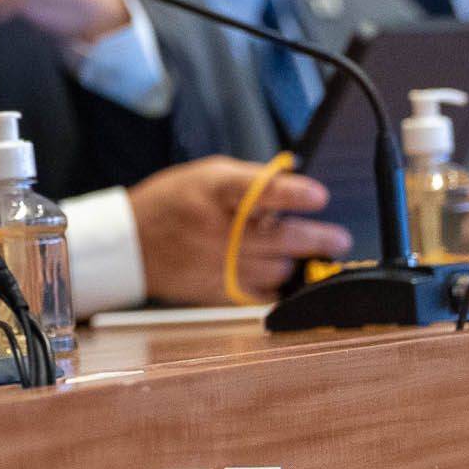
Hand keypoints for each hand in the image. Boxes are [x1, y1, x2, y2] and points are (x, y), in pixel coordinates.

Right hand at [128, 157, 351, 304]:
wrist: (129, 244)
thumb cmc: (171, 203)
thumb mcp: (206, 174)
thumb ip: (251, 179)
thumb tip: (295, 183)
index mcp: (213, 192)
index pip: (257, 190)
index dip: (291, 193)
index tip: (319, 195)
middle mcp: (217, 229)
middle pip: (276, 237)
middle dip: (315, 238)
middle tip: (339, 239)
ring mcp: (218, 264)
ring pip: (276, 269)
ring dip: (297, 262)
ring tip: (308, 255)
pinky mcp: (219, 290)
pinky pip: (262, 294)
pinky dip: (280, 285)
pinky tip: (286, 275)